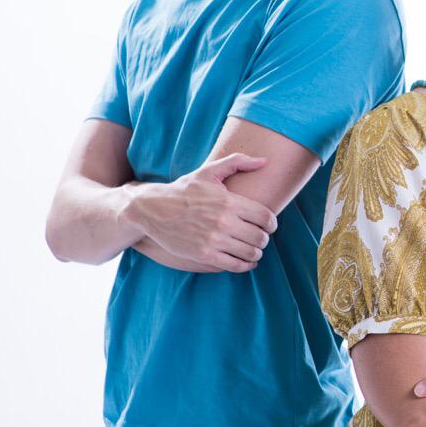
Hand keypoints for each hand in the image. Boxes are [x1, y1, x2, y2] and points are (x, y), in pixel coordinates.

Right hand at [127, 153, 277, 272]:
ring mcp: (214, 240)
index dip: (272, 224)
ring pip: (250, 253)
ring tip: (254, 249)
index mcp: (229, 202)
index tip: (269, 225)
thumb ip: (238, 162)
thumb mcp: (208, 172)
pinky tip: (246, 261)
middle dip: (264, 238)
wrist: (153, 209)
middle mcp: (224, 222)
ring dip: (256, 253)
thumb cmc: (184, 190)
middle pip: (261, 237)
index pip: (266, 217)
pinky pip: (235, 265)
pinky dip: (245, 265)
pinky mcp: (204, 255)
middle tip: (260, 237)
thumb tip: (265, 161)